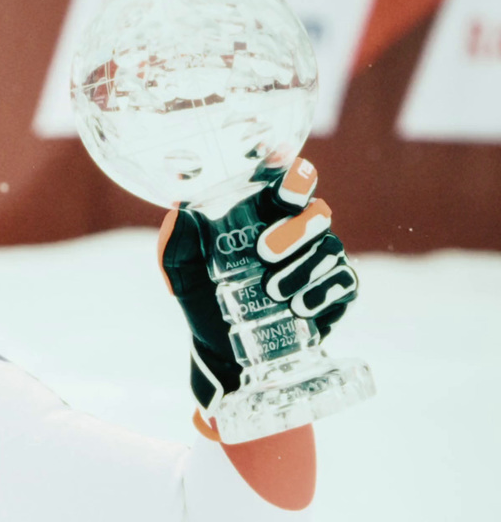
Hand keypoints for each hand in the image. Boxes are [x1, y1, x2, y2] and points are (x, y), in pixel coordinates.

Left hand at [157, 159, 359, 424]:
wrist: (222, 346)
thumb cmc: (205, 294)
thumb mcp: (182, 271)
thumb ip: (177, 244)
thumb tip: (180, 215)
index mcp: (263, 213)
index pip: (285, 183)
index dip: (291, 175)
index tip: (284, 178)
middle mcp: (298, 229)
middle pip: (315, 212)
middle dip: (294, 229)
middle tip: (264, 251)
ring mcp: (320, 259)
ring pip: (330, 248)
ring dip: (304, 267)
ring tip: (274, 291)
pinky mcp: (335, 291)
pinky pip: (344, 283)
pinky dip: (323, 293)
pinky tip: (301, 306)